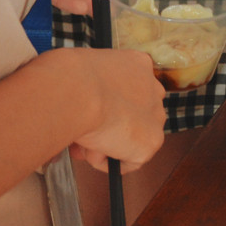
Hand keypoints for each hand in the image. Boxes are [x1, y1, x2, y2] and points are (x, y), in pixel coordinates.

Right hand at [62, 47, 166, 172]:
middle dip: (108, 129)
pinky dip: (106, 160)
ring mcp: (155, 116)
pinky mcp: (151, 142)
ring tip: (81, 142)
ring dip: (105, 144)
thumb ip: (88, 90)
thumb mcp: (80, 74)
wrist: (77, 90)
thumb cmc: (69, 77)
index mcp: (137, 64)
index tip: (87, 116)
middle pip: (132, 116)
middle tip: (81, 138)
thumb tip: (80, 111)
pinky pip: (128, 160)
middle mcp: (152, 88)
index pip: (126, 90)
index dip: (105, 108)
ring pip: (129, 138)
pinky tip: (91, 149)